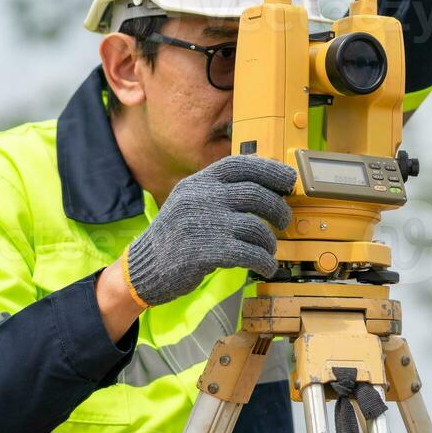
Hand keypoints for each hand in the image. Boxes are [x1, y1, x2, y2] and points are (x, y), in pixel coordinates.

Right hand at [122, 156, 296, 305]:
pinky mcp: (204, 252)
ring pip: (255, 226)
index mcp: (198, 182)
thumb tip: (265, 185)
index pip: (239, 165)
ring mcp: (202, 224)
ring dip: (269, 240)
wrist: (142, 268)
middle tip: (284, 220)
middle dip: (278, 208)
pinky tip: (266, 266)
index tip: (289, 179)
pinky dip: (264, 261)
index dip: (269, 169)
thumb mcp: (189, 201)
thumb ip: (218, 191)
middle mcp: (200, 198)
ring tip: (269, 248)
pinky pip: (248, 253)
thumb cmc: (175, 236)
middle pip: (255, 194)